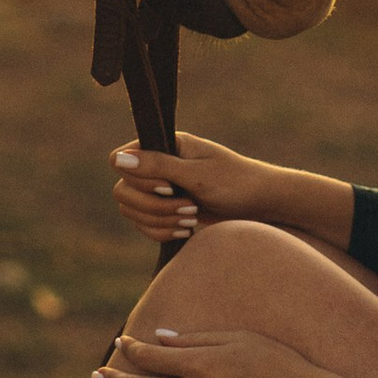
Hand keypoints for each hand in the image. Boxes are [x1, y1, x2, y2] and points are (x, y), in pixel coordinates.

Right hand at [108, 132, 280, 246]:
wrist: (260, 205)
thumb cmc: (235, 183)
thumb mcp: (197, 174)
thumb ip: (157, 166)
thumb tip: (117, 159)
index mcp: (163, 145)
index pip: (119, 161)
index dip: (139, 179)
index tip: (170, 187)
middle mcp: (156, 165)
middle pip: (122, 191)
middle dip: (153, 207)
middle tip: (189, 208)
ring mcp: (158, 190)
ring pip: (131, 211)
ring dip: (160, 221)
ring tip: (192, 219)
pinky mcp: (164, 211)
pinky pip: (144, 226)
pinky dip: (162, 232)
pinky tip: (188, 230)